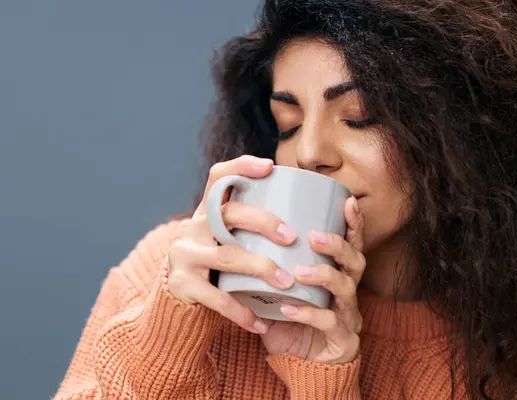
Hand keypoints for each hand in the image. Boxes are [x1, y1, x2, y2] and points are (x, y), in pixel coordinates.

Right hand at [166, 155, 297, 333]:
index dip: (241, 166)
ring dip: (262, 268)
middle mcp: (191, 228)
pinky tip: (260, 322)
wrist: (176, 306)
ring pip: (228, 256)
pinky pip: (217, 297)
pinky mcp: (182, 285)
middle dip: (264, 221)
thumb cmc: (215, 270)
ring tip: (286, 283)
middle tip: (291, 237)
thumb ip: (246, 230)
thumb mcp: (224, 243)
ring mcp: (184, 256)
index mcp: (204, 213)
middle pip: (229, 214)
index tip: (270, 166)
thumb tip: (300, 215)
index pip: (218, 178)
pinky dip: (241, 311)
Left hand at [260, 197, 365, 363]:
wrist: (299, 364)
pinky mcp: (342, 340)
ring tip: (299, 271)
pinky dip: (309, 314)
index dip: (353, 223)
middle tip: (315, 237)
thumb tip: (239, 232)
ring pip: (347, 290)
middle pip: (356, 262)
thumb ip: (269, 265)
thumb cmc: (289, 319)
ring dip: (324, 276)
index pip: (351, 243)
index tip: (347, 201)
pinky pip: (330, 324)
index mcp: (338, 273)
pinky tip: (289, 309)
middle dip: (338, 246)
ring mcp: (348, 316)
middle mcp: (348, 292)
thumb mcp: (279, 287)